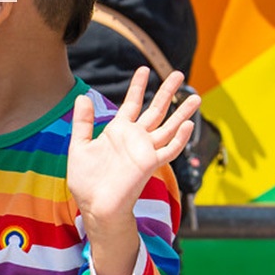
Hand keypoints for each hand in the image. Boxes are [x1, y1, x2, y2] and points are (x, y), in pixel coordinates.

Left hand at [68, 67, 199, 224]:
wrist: (94, 205)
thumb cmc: (86, 180)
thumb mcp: (79, 146)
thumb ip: (83, 122)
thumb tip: (82, 96)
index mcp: (117, 132)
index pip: (132, 104)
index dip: (138, 87)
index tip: (144, 69)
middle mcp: (134, 139)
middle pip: (155, 110)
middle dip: (166, 92)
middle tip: (177, 74)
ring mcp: (144, 151)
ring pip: (168, 127)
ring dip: (181, 113)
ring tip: (195, 97)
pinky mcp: (150, 165)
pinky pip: (169, 150)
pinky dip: (179, 139)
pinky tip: (187, 125)